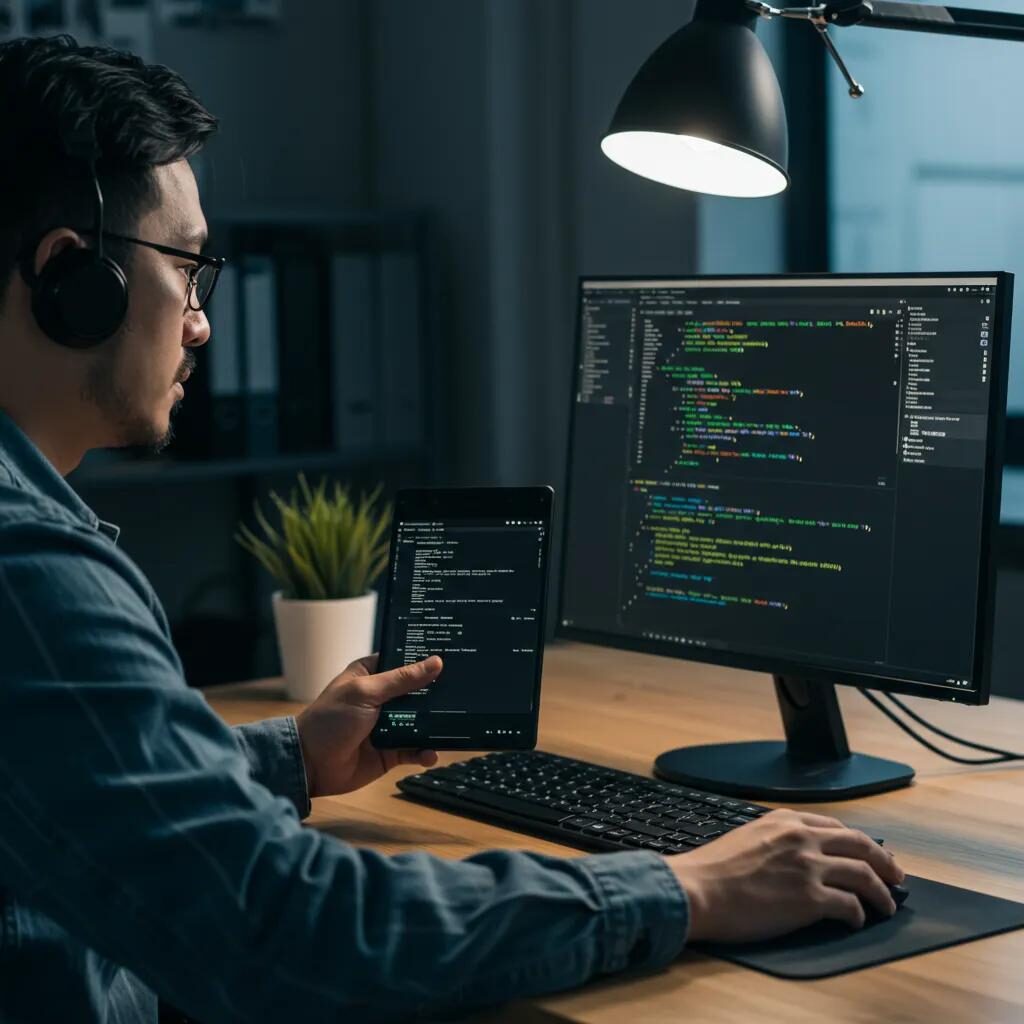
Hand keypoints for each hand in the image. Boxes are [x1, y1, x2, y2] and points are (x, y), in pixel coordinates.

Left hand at [294, 654, 442, 797]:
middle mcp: (382, 697)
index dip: (425, 659)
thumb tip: (436, 662)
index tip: (453, 654)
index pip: (403, 661)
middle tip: (466, 690)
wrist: (310, 765)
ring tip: (455, 723)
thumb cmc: (331, 719)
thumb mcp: (366, 693)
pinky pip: (415, 749)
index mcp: (371, 675)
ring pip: (421, 721)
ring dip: (435, 724)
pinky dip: (425, 752)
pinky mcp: (391, 751)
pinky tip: (431, 754)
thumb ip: (401, 679)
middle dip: (437, 693)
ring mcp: (388, 725)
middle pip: (417, 692)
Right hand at [667, 809, 905, 942]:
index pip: (837, 827)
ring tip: (887, 906)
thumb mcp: (748, 836)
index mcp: (785, 820)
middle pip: (861, 845)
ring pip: (863, 875)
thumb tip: (800, 857)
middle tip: (896, 877)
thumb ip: (778, 840)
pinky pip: (850, 906)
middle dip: (885, 862)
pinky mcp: (810, 899)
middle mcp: (802, 838)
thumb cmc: (713, 869)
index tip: (870, 855)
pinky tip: (856, 922)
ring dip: (881, 893)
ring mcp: (808, 867)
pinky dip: (859, 915)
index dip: (861, 843)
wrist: (698, 890)